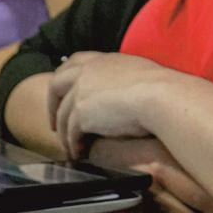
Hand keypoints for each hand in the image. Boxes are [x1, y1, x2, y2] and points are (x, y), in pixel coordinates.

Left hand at [48, 51, 167, 158]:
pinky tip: (79, 153)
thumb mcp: (135, 71)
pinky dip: (73, 145)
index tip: (64, 93)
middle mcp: (86, 72)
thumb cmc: (159, 86)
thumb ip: (120, 76)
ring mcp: (81, 92)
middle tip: (56, 123)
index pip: (74, 62)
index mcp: (100, 59)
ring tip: (71, 148)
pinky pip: (71, 133)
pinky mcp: (82, 114)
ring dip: (64, 133)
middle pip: (56, 85)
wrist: (159, 96)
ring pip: (62, 115)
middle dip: (52, 105)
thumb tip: (124, 86)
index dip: (65, 78)